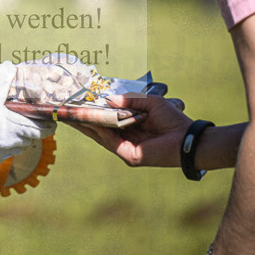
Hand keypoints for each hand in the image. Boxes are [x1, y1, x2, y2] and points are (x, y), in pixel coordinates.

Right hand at [0, 61, 55, 164]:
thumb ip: (2, 75)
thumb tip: (10, 66)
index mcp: (20, 128)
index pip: (46, 130)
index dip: (47, 123)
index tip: (45, 118)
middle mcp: (15, 144)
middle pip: (31, 137)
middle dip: (28, 127)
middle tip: (20, 116)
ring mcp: (4, 154)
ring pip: (17, 145)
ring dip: (14, 137)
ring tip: (4, 124)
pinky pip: (3, 152)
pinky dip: (0, 144)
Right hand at [68, 92, 192, 167]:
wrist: (188, 138)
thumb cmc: (173, 120)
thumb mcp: (150, 103)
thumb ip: (129, 100)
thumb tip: (108, 99)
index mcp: (130, 128)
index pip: (106, 122)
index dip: (92, 114)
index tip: (77, 106)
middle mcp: (126, 139)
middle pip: (99, 130)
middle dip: (83, 121)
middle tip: (66, 111)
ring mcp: (126, 149)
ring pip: (101, 136)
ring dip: (86, 126)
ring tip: (71, 115)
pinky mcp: (129, 155)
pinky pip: (110, 141)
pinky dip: (100, 131)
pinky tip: (90, 121)